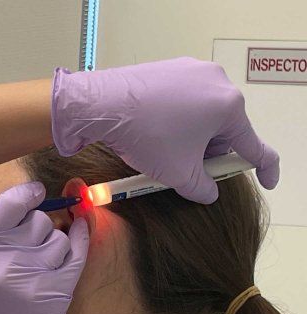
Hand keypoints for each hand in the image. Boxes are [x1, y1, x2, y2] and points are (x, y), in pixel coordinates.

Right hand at [0, 182, 88, 313]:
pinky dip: (81, 238)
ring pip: (60, 238)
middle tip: (30, 240)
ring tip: (41, 258)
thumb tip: (13, 212)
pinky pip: (78, 254)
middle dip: (37, 225)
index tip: (35, 192)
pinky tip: (80, 230)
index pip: (11, 204)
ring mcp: (35, 274)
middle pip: (38, 220)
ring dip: (53, 242)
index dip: (27, 193)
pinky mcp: (57, 291)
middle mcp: (9, 258)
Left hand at [50, 57, 279, 203]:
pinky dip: (176, 119)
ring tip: (164, 149)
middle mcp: (216, 81)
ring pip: (203, 113)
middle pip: (224, 128)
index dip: (264, 168)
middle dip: (210, 152)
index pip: (255, 146)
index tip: (266, 181)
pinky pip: (183, 99)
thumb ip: (203, 188)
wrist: (101, 105)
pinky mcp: (168, 68)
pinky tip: (154, 130)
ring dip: (192, 136)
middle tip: (186, 168)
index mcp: (229, 106)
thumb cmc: (147, 137)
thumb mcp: (179, 174)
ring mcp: (191, 70)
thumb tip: (208, 190)